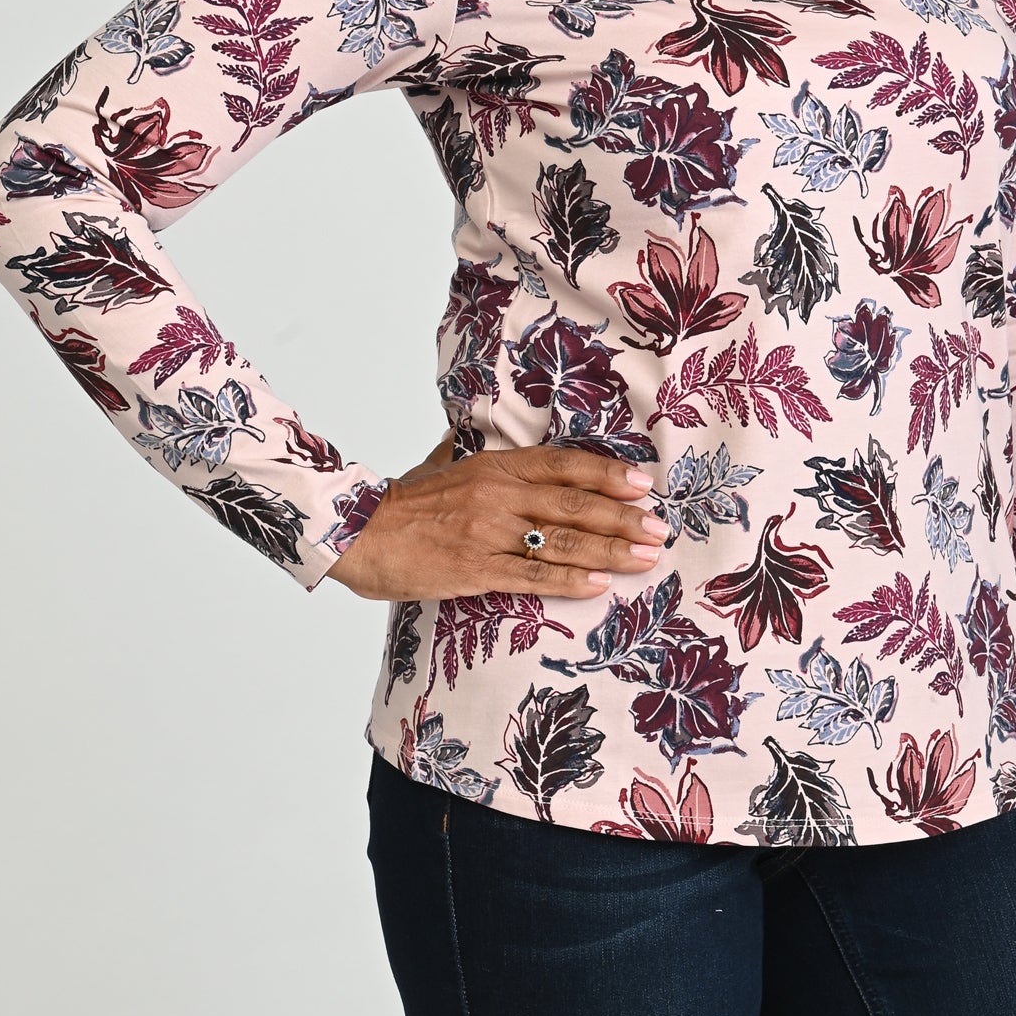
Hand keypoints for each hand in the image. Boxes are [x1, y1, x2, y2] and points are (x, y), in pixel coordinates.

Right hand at [325, 434, 669, 601]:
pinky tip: (600, 585)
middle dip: (622, 517)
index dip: (606, 472)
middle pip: (573, 504)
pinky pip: (531, 577)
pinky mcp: (475, 570)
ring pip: (562, 542)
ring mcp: (488, 533)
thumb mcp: (438, 464)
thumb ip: (460, 450)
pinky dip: (569, 582)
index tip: (642, 483)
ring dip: (610, 550)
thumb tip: (460, 429)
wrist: (356, 533)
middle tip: (659, 528)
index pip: (564, 464)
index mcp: (495, 465)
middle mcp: (498, 494)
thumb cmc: (401, 502)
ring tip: (646, 558)